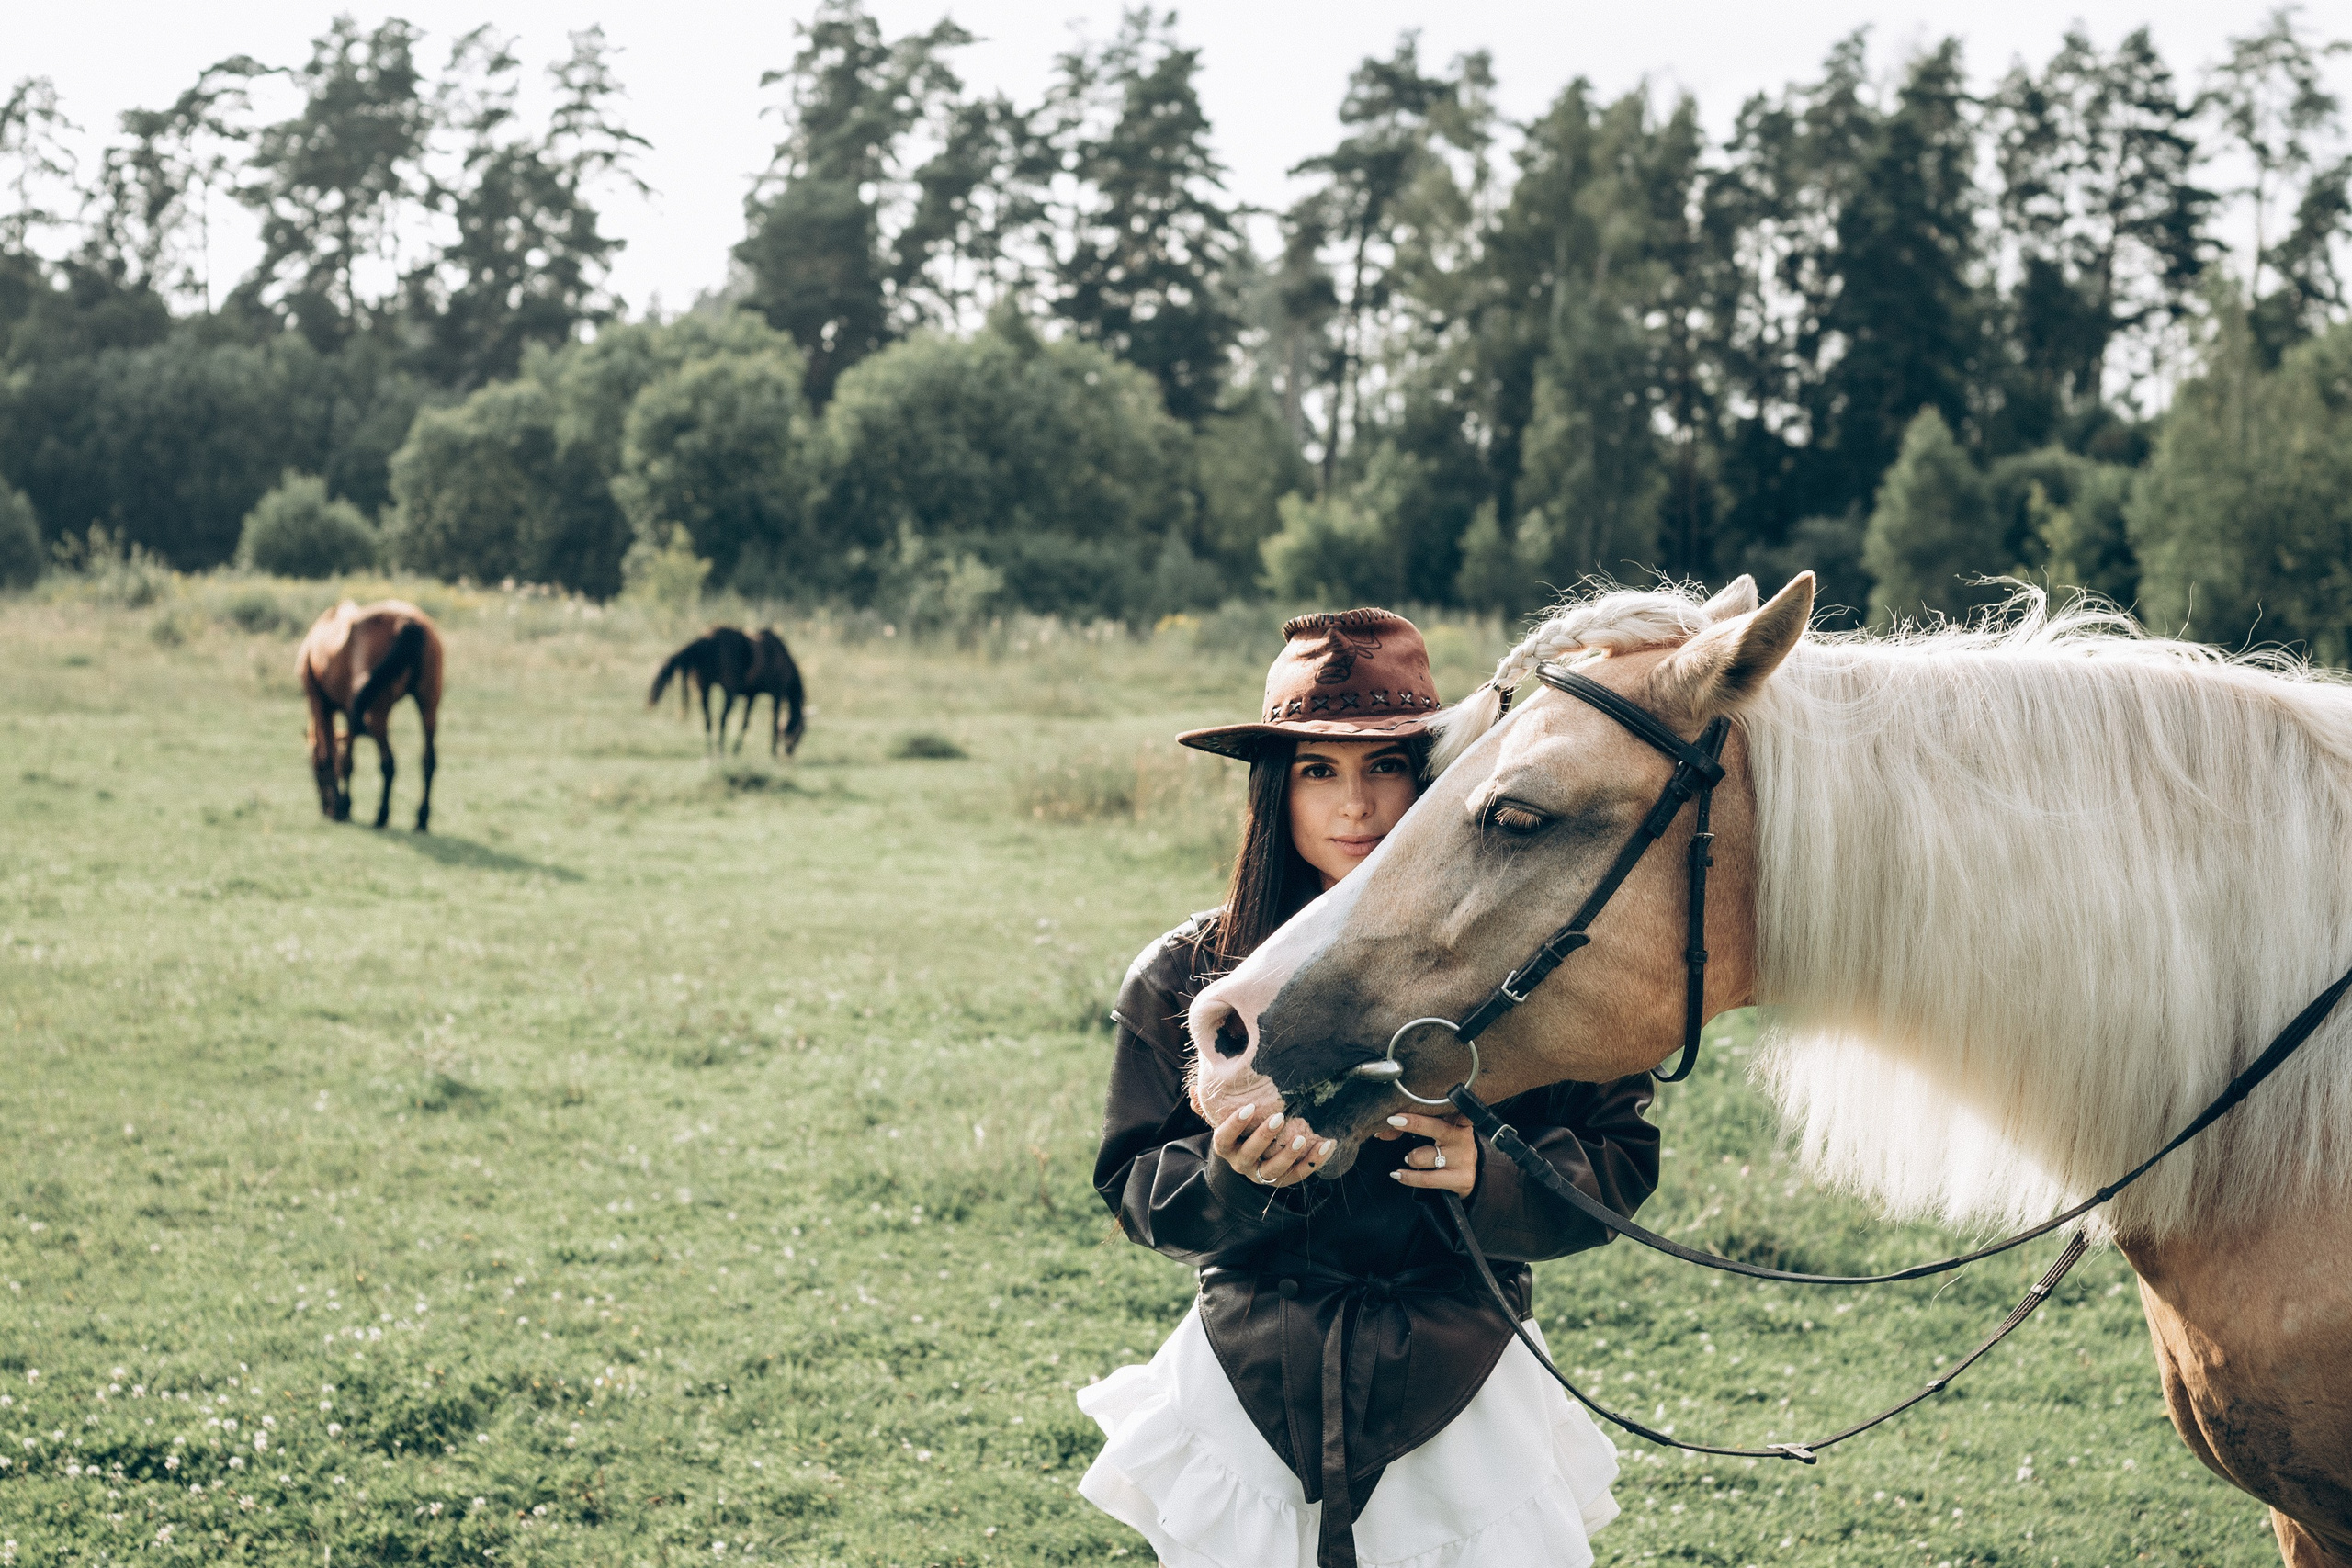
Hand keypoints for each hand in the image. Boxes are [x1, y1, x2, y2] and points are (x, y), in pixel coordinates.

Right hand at [1212, 1102, 1334, 1189]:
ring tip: (1303, 1137)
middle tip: (1279, 1117)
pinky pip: (1299, 1174)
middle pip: (1250, 1153)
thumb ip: (1210, 1107)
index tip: (1249, 1108)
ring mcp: (1262, 1174)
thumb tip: (1195, 1089)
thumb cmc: (1237, 1133)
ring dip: (1289, 1154)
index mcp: (1226, 1147)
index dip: (1234, 1125)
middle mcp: (1241, 1164)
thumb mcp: (1222, 1120)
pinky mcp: (1282, 1180)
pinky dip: (1314, 1161)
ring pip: (1274, 1170)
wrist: (1248, 1162)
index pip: (1223, 1138)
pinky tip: (1327, 1144)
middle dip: (1264, 1136)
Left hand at [1374, 1110, 1475, 1196]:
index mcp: (1458, 1120)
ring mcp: (1463, 1159)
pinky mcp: (1461, 1179)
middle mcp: (1462, 1137)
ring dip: (1411, 1158)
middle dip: (1413, 1124)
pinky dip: (1408, 1177)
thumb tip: (1383, 1131)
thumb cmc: (1450, 1147)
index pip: (1439, 1111)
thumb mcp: (1439, 1133)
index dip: (1418, 1113)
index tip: (1398, 1113)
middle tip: (1393, 1122)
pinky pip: (1427, 1179)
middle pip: (1435, 1128)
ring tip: (1410, 1158)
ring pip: (1424, 1156)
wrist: (1476, 1173)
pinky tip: (1398, 1174)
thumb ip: (1414, 1127)